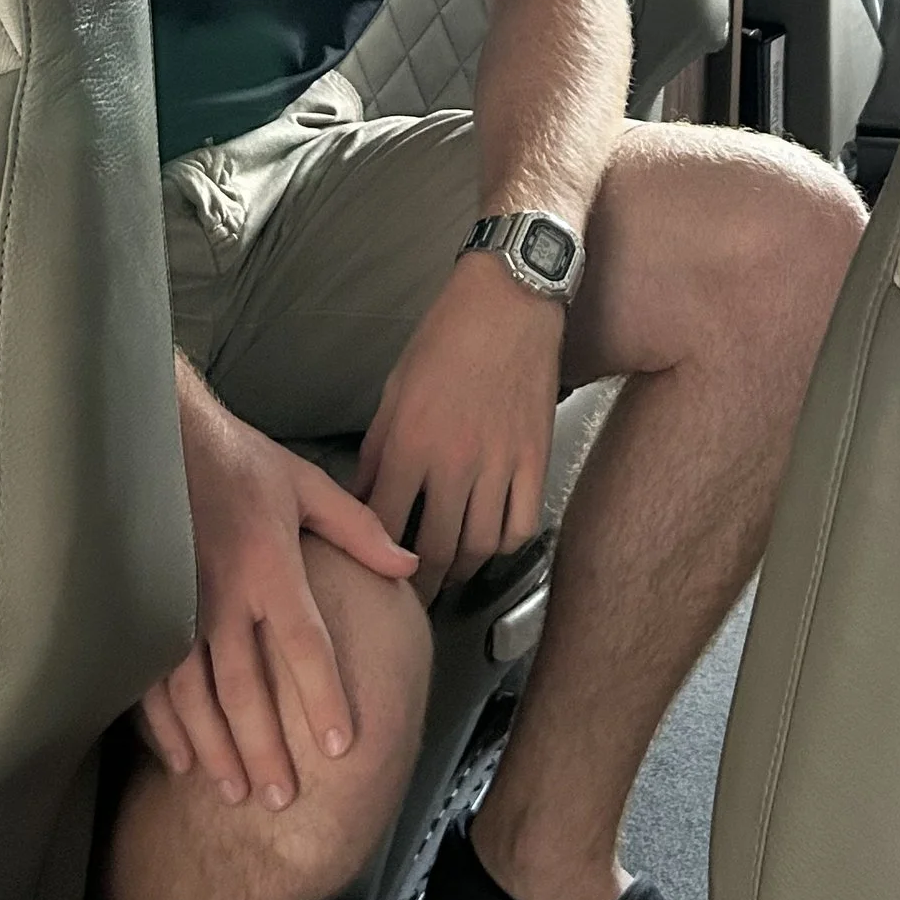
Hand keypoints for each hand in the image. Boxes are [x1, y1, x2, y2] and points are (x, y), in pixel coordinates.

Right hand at [141, 379, 416, 809]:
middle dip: (265, 747)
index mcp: (269, 563)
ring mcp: (175, 607)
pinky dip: (167, 728)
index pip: (303, 643)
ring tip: (238, 794)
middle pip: (246, 687)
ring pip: (196, 696)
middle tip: (284, 800)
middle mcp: (221, 593)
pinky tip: (185, 762)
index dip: (323, 697)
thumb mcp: (305, 484)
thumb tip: (407, 566)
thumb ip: (357, 530)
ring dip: (217, 749)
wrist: (158, 437)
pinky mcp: (144, 613)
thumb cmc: (239, 461)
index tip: (341, 746)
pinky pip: (152, 682)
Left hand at [357, 250, 566, 603]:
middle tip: (411, 598)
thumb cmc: (447, 335)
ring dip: (460, 570)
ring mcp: (500, 464)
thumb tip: (364, 493)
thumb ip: (379, 448)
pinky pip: (521, 525)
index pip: (383, 522)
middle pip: (434, 550)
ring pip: (479, 546)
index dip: (374, 556)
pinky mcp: (535, 460)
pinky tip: (490, 540)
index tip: (371, 572)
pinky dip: (504, 543)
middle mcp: (455, 462)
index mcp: (411, 443)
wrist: (510, 301)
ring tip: (447, 575)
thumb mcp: (395, 388)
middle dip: (419, 584)